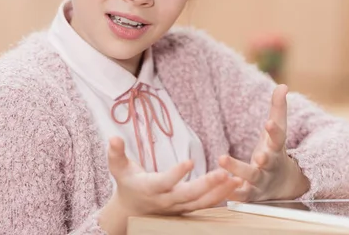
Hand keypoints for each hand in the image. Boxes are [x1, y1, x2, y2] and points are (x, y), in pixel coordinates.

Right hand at [107, 136, 240, 215]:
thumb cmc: (128, 184)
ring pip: (202, 202)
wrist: (132, 211)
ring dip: (220, 191)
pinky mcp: (188, 208)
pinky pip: (207, 204)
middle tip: (223, 172)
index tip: (190, 161)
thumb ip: (116, 154)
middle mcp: (167, 200)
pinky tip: (235, 184)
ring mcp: (179, 207)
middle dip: (207, 184)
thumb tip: (113, 138)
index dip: (177, 173)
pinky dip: (221, 196)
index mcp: (151, 188)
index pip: (165, 182)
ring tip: (235, 178)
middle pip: (189, 195)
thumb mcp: (118, 169)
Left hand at [219, 84, 309, 201]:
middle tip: (259, 155)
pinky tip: (218, 183)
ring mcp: (261, 182)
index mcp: (277, 149)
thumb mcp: (277, 131)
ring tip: (222, 158)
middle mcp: (271, 165)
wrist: (282, 185)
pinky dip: (230, 191)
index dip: (274, 130)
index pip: (278, 138)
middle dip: (264, 158)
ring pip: (250, 177)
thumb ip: (278, 109)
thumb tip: (283, 85)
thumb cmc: (274, 152)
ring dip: (237, 169)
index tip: (269, 123)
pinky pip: (238, 194)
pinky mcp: (249, 194)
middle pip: (267, 161)